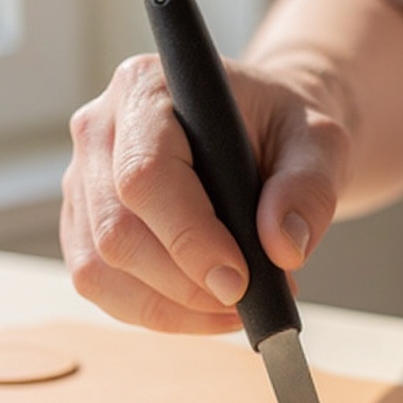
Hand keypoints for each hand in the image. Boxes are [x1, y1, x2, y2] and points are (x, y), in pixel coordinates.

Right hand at [61, 53, 347, 332]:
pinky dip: (157, 313)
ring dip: (172, 308)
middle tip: (249, 300)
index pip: (146, 175)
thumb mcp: (319, 144)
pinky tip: (206, 310)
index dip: (188, 238)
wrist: (266, 137)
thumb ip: (308, 189)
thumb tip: (282, 247)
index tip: (238, 281)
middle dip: (185, 286)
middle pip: (116, 232)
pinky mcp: (84, 228)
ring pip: (100, 270)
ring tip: (237, 308)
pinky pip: (103, 289)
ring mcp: (83, 183)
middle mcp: (99, 131)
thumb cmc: (285, 131)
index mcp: (146, 89)